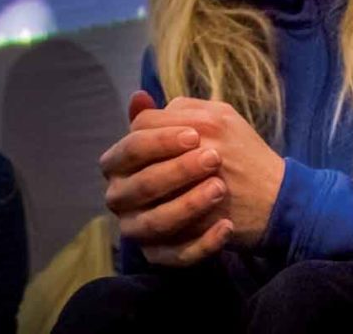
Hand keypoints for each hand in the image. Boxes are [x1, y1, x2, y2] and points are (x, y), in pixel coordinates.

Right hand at [100, 93, 285, 266]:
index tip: (195, 134)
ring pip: (157, 222)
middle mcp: (120, 197)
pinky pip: (176, 256)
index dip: (160, 141)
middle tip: (214, 159)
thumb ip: (161, 117)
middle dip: (178, 171)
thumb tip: (139, 96)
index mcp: (118, 164)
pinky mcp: (158, 256)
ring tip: (220, 188)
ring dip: (189, 205)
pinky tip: (226, 227)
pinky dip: (202, 244)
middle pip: (143, 185)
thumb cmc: (200, 156)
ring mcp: (137, 229)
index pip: (131, 149)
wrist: (234, 195)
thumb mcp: (187, 128)